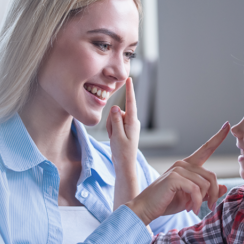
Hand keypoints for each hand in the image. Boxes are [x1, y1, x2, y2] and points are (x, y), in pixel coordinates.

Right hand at [109, 78, 141, 206]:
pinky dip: (111, 130)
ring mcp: (128, 125)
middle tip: (113, 136)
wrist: (123, 164)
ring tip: (114, 138)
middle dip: (111, 122)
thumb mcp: (116, 136)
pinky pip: (113, 124)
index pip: (131, 103)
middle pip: (117, 113)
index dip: (129, 90)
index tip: (129, 79)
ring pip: (114, 118)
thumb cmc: (122, 152)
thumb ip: (115, 120)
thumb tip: (116, 107)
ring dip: (111, 127)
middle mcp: (132, 122)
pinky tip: (114, 139)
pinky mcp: (124, 128)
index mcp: (133, 123)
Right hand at [125, 122, 231, 224]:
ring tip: (193, 208)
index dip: (217, 137)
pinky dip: (196, 202)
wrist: (145, 208)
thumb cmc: (166, 202)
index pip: (206, 148)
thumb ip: (206, 192)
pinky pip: (196, 190)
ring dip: (203, 201)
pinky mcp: (174, 177)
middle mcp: (183, 164)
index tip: (227, 125)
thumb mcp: (191, 198)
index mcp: (187, 165)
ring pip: (205, 184)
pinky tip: (190, 209)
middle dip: (214, 194)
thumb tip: (224, 187)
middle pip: (212, 176)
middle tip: (210, 207)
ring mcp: (178, 169)